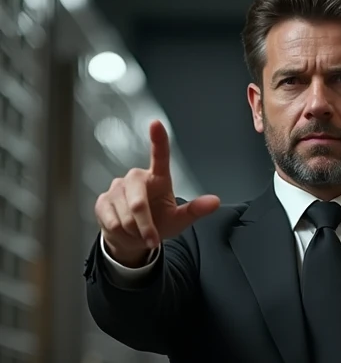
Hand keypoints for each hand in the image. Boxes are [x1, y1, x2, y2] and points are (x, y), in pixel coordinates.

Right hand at [95, 120, 220, 264]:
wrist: (133, 239)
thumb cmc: (158, 224)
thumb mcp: (179, 220)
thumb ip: (195, 210)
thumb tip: (215, 202)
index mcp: (157, 178)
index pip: (159, 156)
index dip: (158, 140)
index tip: (156, 124)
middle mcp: (135, 178)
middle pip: (138, 201)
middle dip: (145, 224)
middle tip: (151, 238)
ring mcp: (117, 188)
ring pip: (125, 216)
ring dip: (134, 231)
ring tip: (138, 232)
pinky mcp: (102, 200)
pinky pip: (112, 221)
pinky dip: (122, 234)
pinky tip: (124, 231)